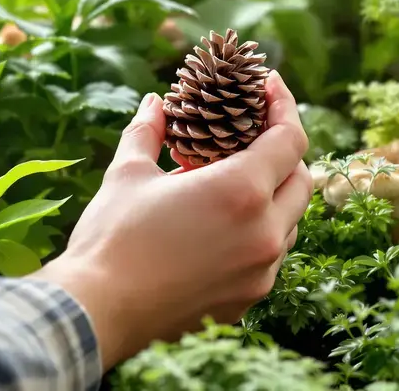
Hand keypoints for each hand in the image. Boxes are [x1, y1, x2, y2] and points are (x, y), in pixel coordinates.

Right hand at [34, 71, 311, 369]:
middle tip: (253, 132)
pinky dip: (259, 231)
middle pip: (301, 180)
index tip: (271, 86)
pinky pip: (271, 255)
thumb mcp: (127, 173)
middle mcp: (265, 231)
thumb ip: (149, 130)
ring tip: (234, 179)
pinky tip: (224, 223)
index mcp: (242, 191)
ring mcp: (261, 270)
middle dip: (283, 151)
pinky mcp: (249, 298)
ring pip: (290, 221)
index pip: (290, 139)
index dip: (284, 106)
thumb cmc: (112, 239)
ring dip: (274, 195)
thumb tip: (155, 103)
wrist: (97, 312)